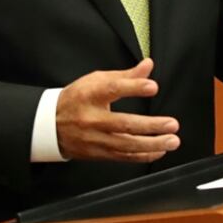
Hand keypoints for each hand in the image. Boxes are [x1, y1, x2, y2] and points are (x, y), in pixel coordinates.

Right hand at [55, 58, 179, 161]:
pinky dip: (143, 155)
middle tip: (172, 124)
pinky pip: (124, 156)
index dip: (133, 87)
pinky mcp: (98, 153)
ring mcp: (95, 139)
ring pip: (126, 145)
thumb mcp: (97, 81)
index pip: (112, 89)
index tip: (152, 87)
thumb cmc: (77, 99)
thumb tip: (148, 66)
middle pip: (123, 124)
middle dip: (151, 126)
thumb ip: (126, 76)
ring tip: (172, 140)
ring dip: (152, 144)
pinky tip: (158, 151)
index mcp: (90, 95)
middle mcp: (92, 118)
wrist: (50, 125)